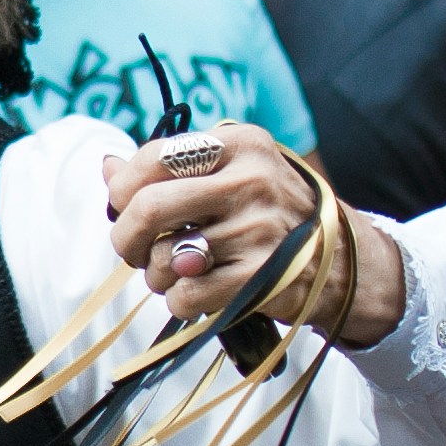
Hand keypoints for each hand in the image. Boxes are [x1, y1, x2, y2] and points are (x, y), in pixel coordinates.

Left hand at [103, 125, 405, 347]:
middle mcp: (252, 180)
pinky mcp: (261, 278)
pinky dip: (180, 301)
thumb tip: (107, 167)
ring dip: (157, 275)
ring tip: (181, 270)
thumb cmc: (267, 213)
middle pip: (149, 208)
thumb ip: (168, 169)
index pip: (152, 157)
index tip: (124, 208)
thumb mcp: (230, 174)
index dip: (123, 189)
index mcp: (241, 144)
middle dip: (125, 237)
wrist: (339, 261)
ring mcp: (258, 230)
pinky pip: (185, 296)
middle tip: (132, 250)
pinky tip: (201, 291)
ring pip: (163, 260)